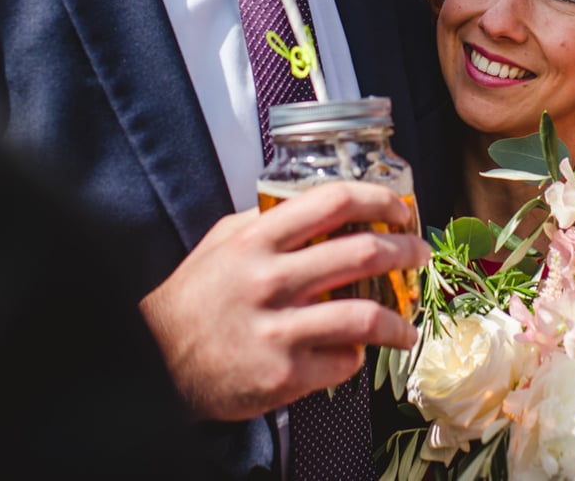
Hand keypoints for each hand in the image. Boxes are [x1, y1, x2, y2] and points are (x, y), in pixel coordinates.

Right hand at [139, 181, 428, 421]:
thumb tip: (314, 204)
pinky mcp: (283, 375)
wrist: (155, 362)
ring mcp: (278, 330)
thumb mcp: (221, 244)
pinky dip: (355, 357)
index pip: (334, 202)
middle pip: (364, 253)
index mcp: (257, 240)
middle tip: (420, 256)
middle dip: (406, 252)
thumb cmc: (192, 300)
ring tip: (407, 325)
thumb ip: (264, 221)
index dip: (379, 199)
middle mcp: (271, 280)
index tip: (401, 208)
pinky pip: (342, 362)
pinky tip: (354, 354)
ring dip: (400, 321)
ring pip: (366, 317)